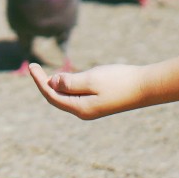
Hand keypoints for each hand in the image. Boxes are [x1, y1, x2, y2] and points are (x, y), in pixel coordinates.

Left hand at [27, 62, 146, 119]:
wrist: (147, 87)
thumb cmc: (120, 81)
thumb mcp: (91, 79)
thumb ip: (70, 82)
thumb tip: (53, 83)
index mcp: (80, 108)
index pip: (52, 96)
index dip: (39, 81)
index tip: (31, 66)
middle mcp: (84, 111)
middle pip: (57, 99)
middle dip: (45, 84)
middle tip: (35, 68)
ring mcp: (93, 108)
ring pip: (67, 98)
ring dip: (56, 86)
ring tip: (47, 74)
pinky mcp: (100, 103)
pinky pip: (77, 96)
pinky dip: (68, 87)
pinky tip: (66, 79)